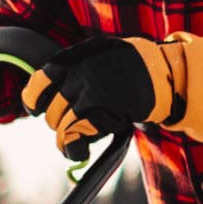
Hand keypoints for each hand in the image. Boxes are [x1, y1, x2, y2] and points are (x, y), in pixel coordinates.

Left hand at [20, 33, 202, 155]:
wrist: (168, 74)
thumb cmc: (137, 65)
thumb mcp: (103, 52)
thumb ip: (78, 66)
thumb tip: (50, 89)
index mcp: (75, 58)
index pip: (40, 80)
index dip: (34, 99)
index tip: (37, 108)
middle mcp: (77, 74)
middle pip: (51, 109)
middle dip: (58, 122)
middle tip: (73, 125)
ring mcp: (87, 93)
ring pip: (60, 125)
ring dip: (66, 137)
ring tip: (77, 140)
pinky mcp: (98, 113)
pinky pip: (74, 136)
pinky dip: (74, 148)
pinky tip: (80, 151)